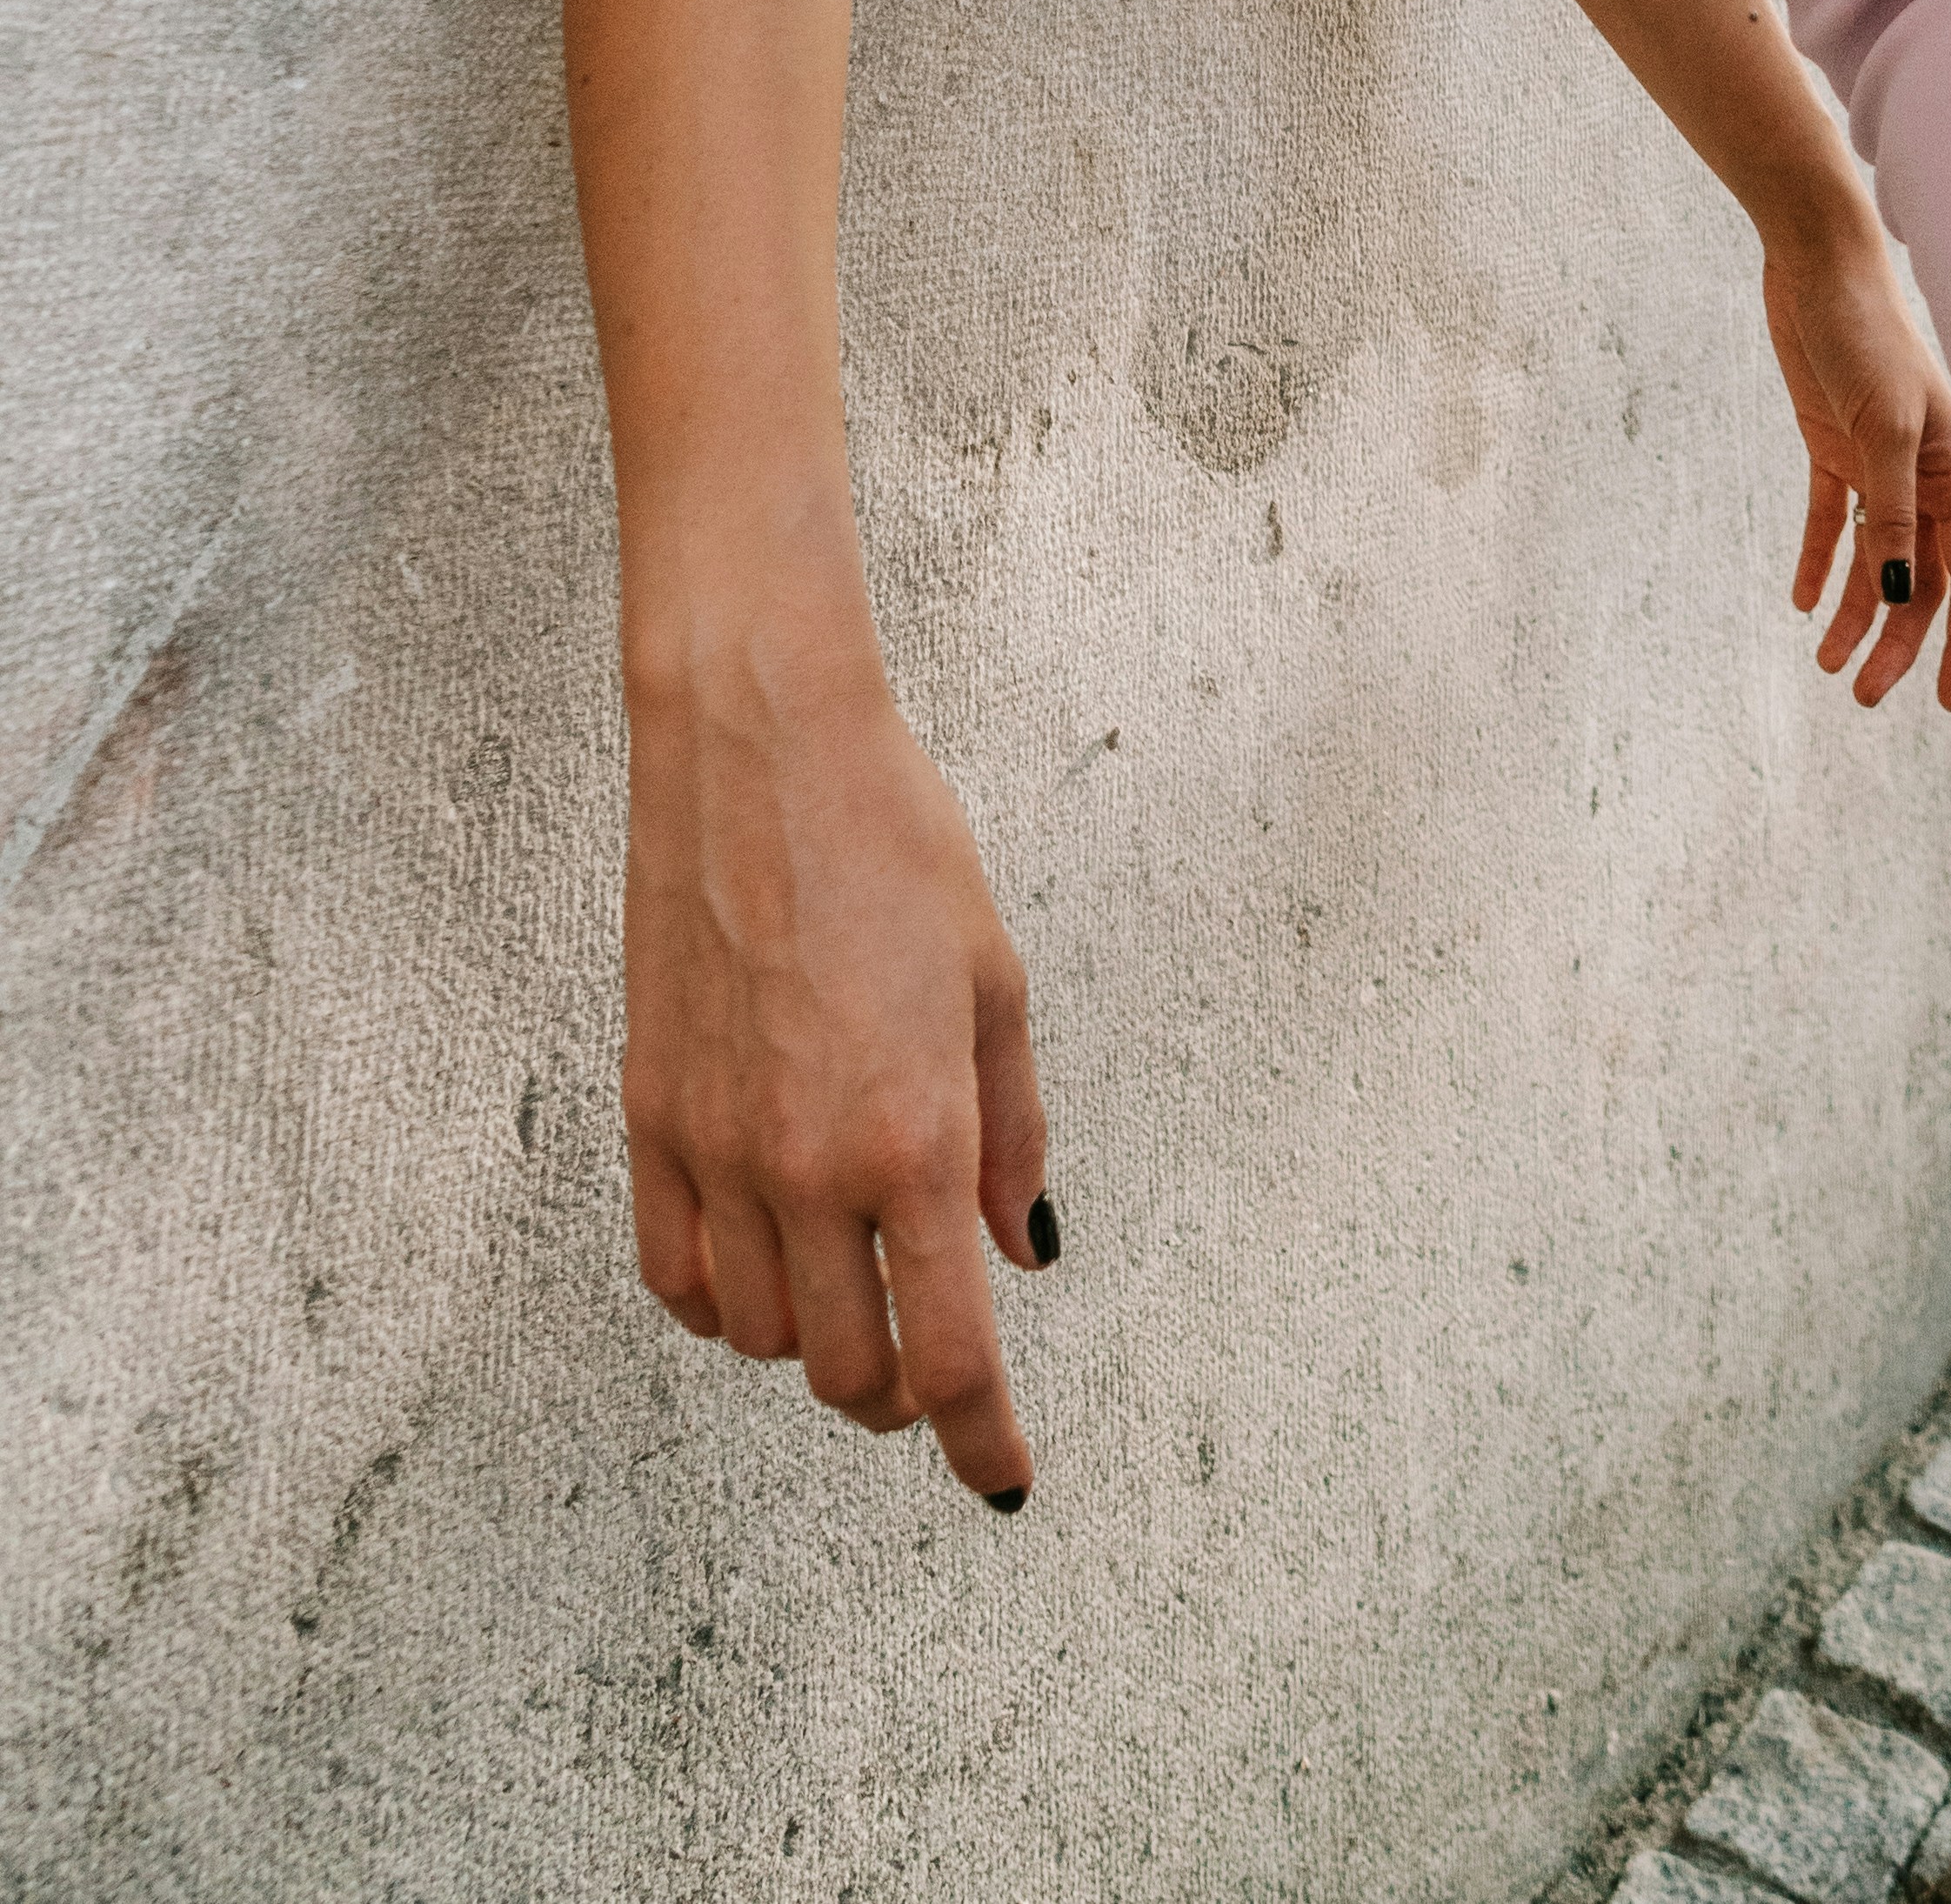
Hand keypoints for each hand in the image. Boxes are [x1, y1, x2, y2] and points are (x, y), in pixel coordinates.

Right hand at [619, 634, 1052, 1508]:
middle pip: (849, 1372)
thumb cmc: (893, 840)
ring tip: (856, 1285)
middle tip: (935, 1358)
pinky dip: (722, 1305)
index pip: (950, 1354)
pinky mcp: (649, 1118)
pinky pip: (674, 1276)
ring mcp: (717, 1149)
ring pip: (758, 1339)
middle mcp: (808, 1166)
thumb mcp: (995, 982)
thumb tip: (1022, 1249)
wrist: (758, 749)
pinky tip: (763, 1262)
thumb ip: (1011, 1133)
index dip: (983, 1440)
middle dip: (903, 1395)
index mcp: (912, 1136)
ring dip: (815, 1344)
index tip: (1004, 1480)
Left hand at [1759, 213, 1950, 712]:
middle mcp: (1922, 472)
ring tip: (1825, 664)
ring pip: (1874, 558)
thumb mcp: (1882, 425)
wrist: (1816, 260)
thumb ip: (1893, 509)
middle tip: (1861, 694)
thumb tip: (1898, 590)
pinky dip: (1819, 560)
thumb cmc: (1863, 330)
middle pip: (1918, 578)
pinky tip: (1800, 600)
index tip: (1944, 700)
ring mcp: (1876, 459)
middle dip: (1897, 640)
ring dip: (1854, 612)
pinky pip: (1831, 519)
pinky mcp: (1831, 443)